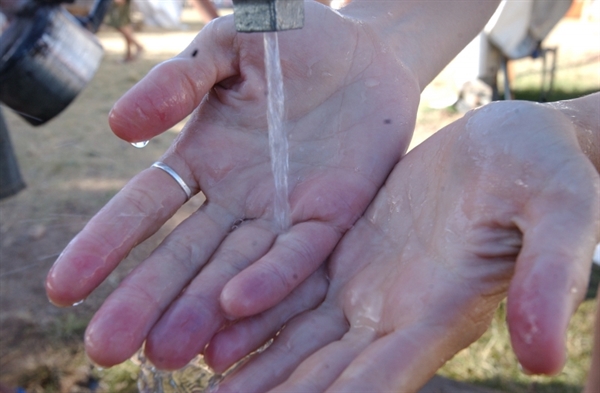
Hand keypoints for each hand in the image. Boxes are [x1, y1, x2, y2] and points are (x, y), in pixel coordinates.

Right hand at [45, 3, 419, 367]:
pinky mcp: (331, 216)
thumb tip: (119, 127)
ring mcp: (283, 212)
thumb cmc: (293, 42)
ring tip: (164, 354)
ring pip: (234, 269)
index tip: (63, 288)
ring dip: (201, 311)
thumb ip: (178, 82)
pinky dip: (269, 280)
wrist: (366, 51)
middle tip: (106, 349)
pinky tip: (236, 309)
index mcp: (203, 160)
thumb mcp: (227, 48)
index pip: (145, 210)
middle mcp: (237, 198)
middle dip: (145, 301)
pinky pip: (298, 254)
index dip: (104, 246)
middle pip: (183, 256)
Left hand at [205, 99, 599, 392]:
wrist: (512, 141)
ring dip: (258, 367)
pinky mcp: (349, 252)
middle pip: (330, 373)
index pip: (382, 378)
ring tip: (210, 388)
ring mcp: (370, 285)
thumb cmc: (546, 167)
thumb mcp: (559, 209)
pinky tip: (221, 330)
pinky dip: (258, 312)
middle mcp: (399, 311)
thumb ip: (548, 275)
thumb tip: (544, 359)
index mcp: (443, 312)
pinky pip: (296, 289)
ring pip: (303, 337)